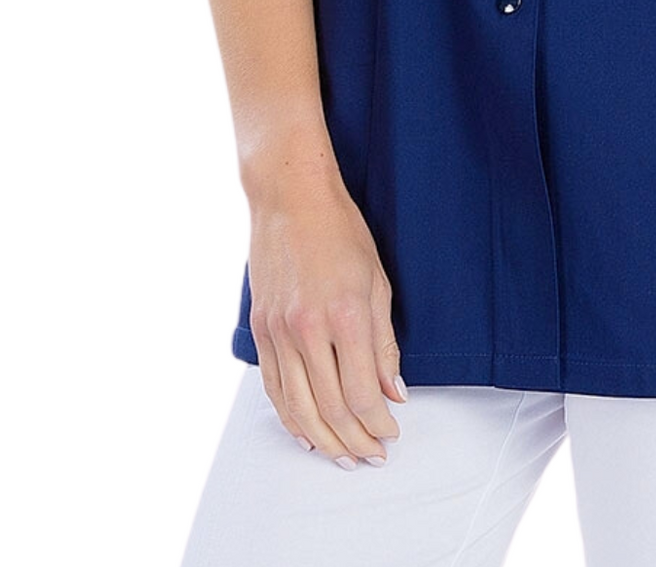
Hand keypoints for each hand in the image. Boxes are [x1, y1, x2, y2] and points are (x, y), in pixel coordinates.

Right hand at [245, 185, 406, 466]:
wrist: (290, 199)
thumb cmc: (340, 233)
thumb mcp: (377, 283)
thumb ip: (385, 344)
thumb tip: (395, 392)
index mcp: (345, 316)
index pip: (363, 393)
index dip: (379, 423)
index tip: (391, 433)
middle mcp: (307, 330)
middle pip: (331, 409)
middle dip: (356, 441)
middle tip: (372, 455)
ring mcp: (278, 332)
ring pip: (299, 408)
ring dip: (324, 440)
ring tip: (343, 456)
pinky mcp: (260, 331)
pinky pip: (274, 389)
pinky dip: (291, 418)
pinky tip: (307, 433)